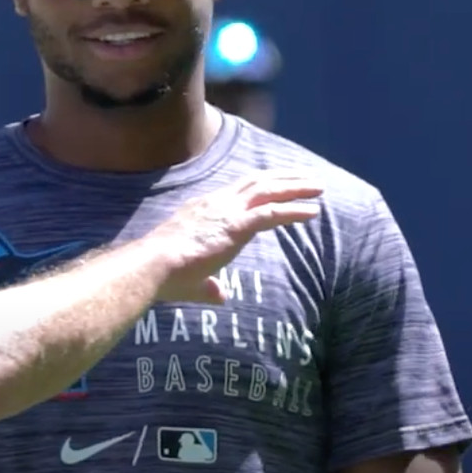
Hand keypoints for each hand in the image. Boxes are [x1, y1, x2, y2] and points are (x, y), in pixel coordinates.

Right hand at [148, 171, 322, 302]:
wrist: (153, 267)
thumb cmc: (165, 274)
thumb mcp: (191, 279)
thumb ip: (209, 286)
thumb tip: (219, 295)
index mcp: (203, 210)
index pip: (237, 191)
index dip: (261, 185)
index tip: (279, 183)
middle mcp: (216, 203)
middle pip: (256, 182)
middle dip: (283, 177)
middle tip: (306, 177)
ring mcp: (226, 212)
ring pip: (267, 190)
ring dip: (295, 187)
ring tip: (317, 187)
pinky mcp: (236, 226)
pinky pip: (271, 213)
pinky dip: (294, 210)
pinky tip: (311, 212)